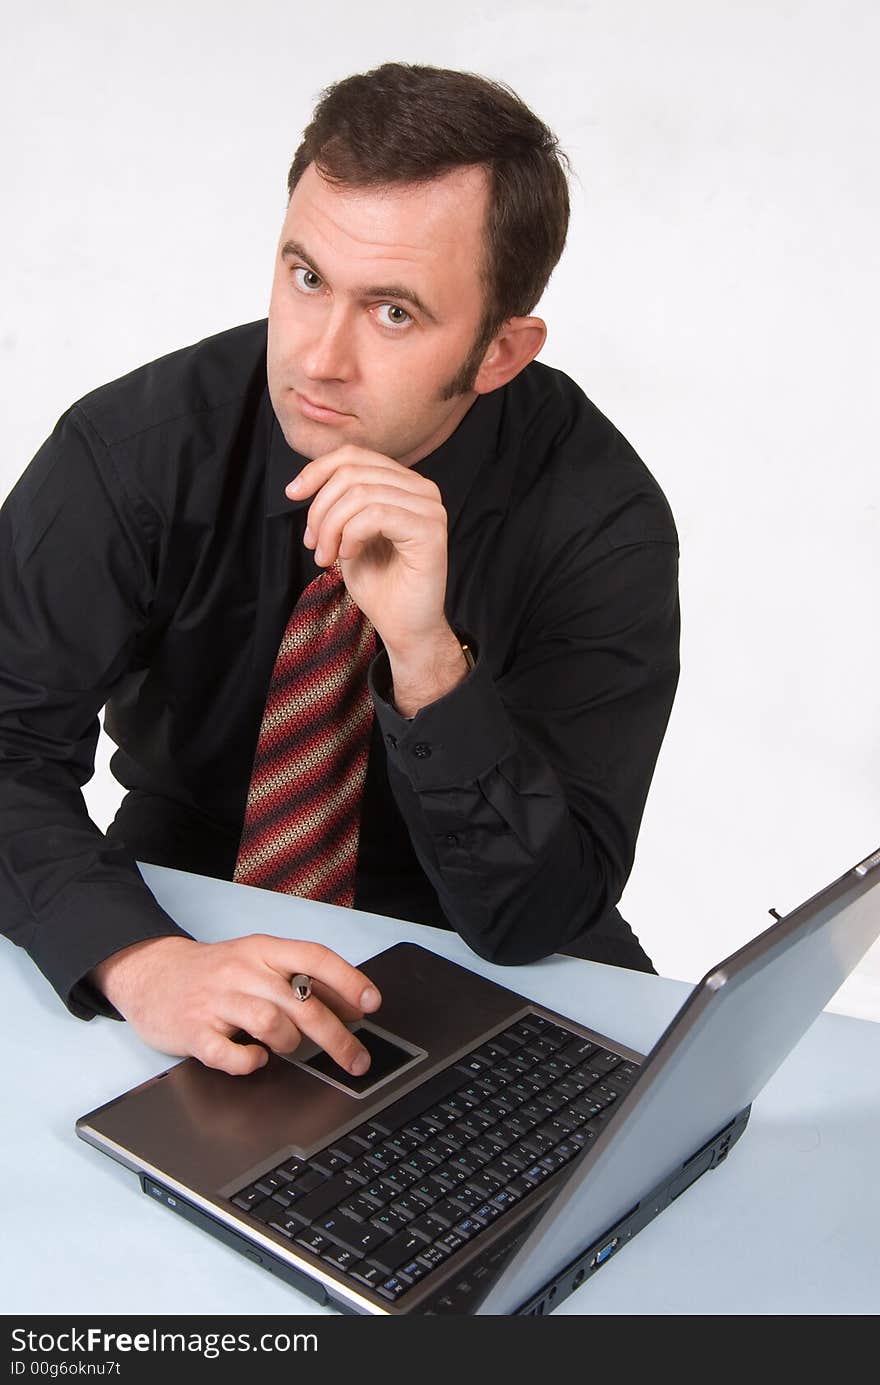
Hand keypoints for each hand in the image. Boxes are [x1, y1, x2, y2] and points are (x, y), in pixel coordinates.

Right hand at [89, 934, 381, 1076]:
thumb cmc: (214, 973)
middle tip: (356, 1060)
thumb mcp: (258, 963)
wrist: (151, 974)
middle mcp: (242, 971)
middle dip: (337, 1036)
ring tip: (291, 1049)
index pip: (314, 958)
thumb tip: (352, 1006)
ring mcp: (216, 1001)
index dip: (348, 981)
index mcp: (262, 951)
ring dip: (291, 1043)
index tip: (372, 1004)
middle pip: (301, 1002)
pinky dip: (248, 1062)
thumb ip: (300, 980)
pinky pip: (227, 1053)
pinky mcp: (193, 1031)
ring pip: (269, 1022)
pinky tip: (255, 1059)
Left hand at [286, 444, 449, 659]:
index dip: (317, 470)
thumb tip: (305, 481)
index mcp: (403, 484)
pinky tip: (348, 555)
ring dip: (331, 527)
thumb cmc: (379, 584)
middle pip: (353, 473)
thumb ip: (338, 503)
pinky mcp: (431, 530)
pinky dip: (352, 535)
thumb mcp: (347, 534)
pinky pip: (376, 515)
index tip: (292, 495)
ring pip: (360, 493)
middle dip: (321, 509)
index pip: (354, 455)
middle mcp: (422, 489)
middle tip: (314, 546)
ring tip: (326, 558)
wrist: (404, 627)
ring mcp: (430, 508)